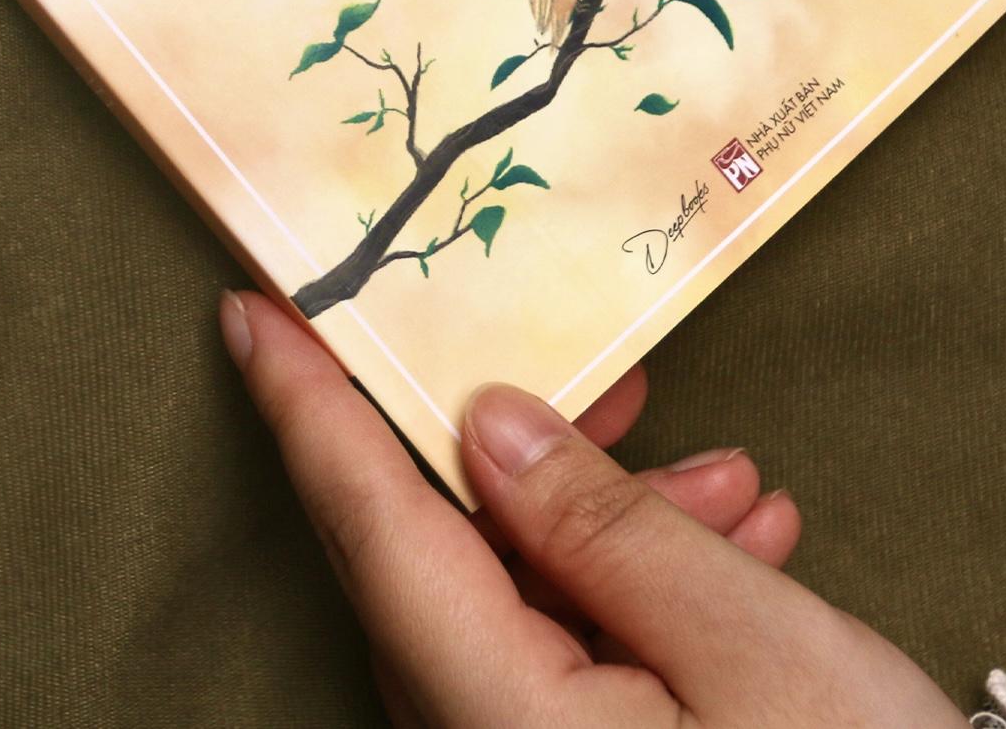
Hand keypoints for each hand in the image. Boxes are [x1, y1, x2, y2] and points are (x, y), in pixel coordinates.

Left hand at [220, 290, 964, 727]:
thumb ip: (603, 525)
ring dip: (607, 526)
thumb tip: (484, 423)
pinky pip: (559, 660)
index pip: (371, 527)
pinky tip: (735, 548)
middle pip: (446, 559)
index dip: (306, 410)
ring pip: (514, 602)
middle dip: (524, 451)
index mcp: (498, 718)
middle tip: (613, 376)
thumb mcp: (754, 644)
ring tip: (735, 486)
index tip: (251, 317)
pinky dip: (630, 595)